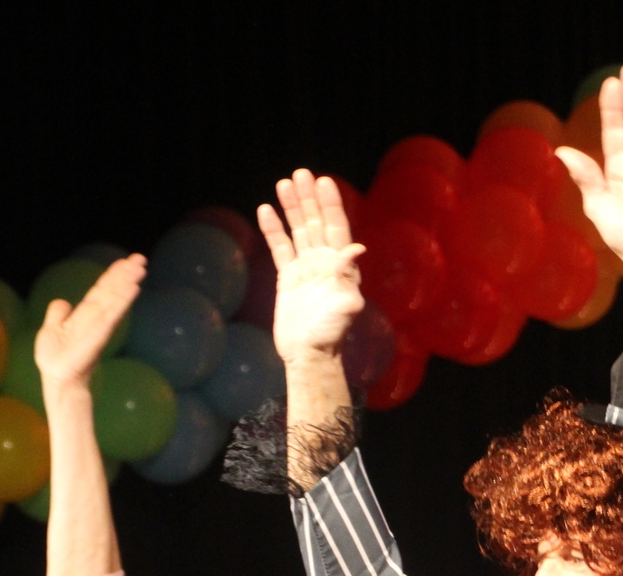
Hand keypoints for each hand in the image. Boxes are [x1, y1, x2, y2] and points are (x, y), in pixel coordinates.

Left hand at [34, 255, 145, 387]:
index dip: (113, 275)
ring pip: (115, 299)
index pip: (101, 290)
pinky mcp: (99, 334)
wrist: (57, 378)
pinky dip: (122, 301)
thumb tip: (63, 301)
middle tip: (141, 259)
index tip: (126, 261)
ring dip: (128, 282)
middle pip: (112, 290)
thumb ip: (58, 314)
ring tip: (141, 268)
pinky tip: (133, 289)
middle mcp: (96, 318)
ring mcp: (99, 325)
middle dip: (126, 274)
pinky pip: (113, 314)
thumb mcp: (51, 329)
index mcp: (85, 315)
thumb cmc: (55, 359)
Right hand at [259, 171, 364, 360]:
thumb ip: (348, 276)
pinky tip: (266, 210)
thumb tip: (356, 247)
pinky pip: (280, 247)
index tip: (324, 182)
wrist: (308, 354)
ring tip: (284, 183)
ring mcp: (306, 268)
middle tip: (301, 173)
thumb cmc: (329, 334)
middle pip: (317, 223)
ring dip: (292, 207)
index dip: (331, 204)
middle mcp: (325, 263)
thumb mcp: (344, 305)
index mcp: (341, 267)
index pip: (337, 227)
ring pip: (298, 230)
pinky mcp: (288, 278)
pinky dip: (274, 229)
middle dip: (309, 198)